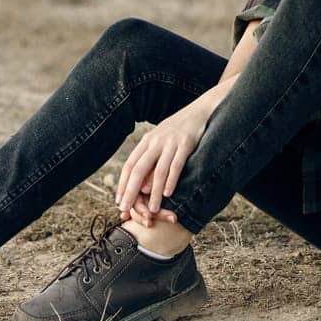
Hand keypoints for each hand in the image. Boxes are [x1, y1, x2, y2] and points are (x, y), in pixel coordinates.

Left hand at [115, 89, 222, 224]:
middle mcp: (156, 141)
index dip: (123, 184)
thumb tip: (143, 188)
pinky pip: (176, 165)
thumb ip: (152, 162)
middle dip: (131, 190)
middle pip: (139, 169)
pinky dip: (171, 180)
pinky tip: (168, 194)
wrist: (201, 111)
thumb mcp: (161, 142)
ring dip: (154, 192)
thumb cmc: (179, 131)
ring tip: (152, 209)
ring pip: (158, 170)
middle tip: (126, 208)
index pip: (130, 165)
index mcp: (147, 141)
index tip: (119, 201)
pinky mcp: (186, 144)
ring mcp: (170, 142)